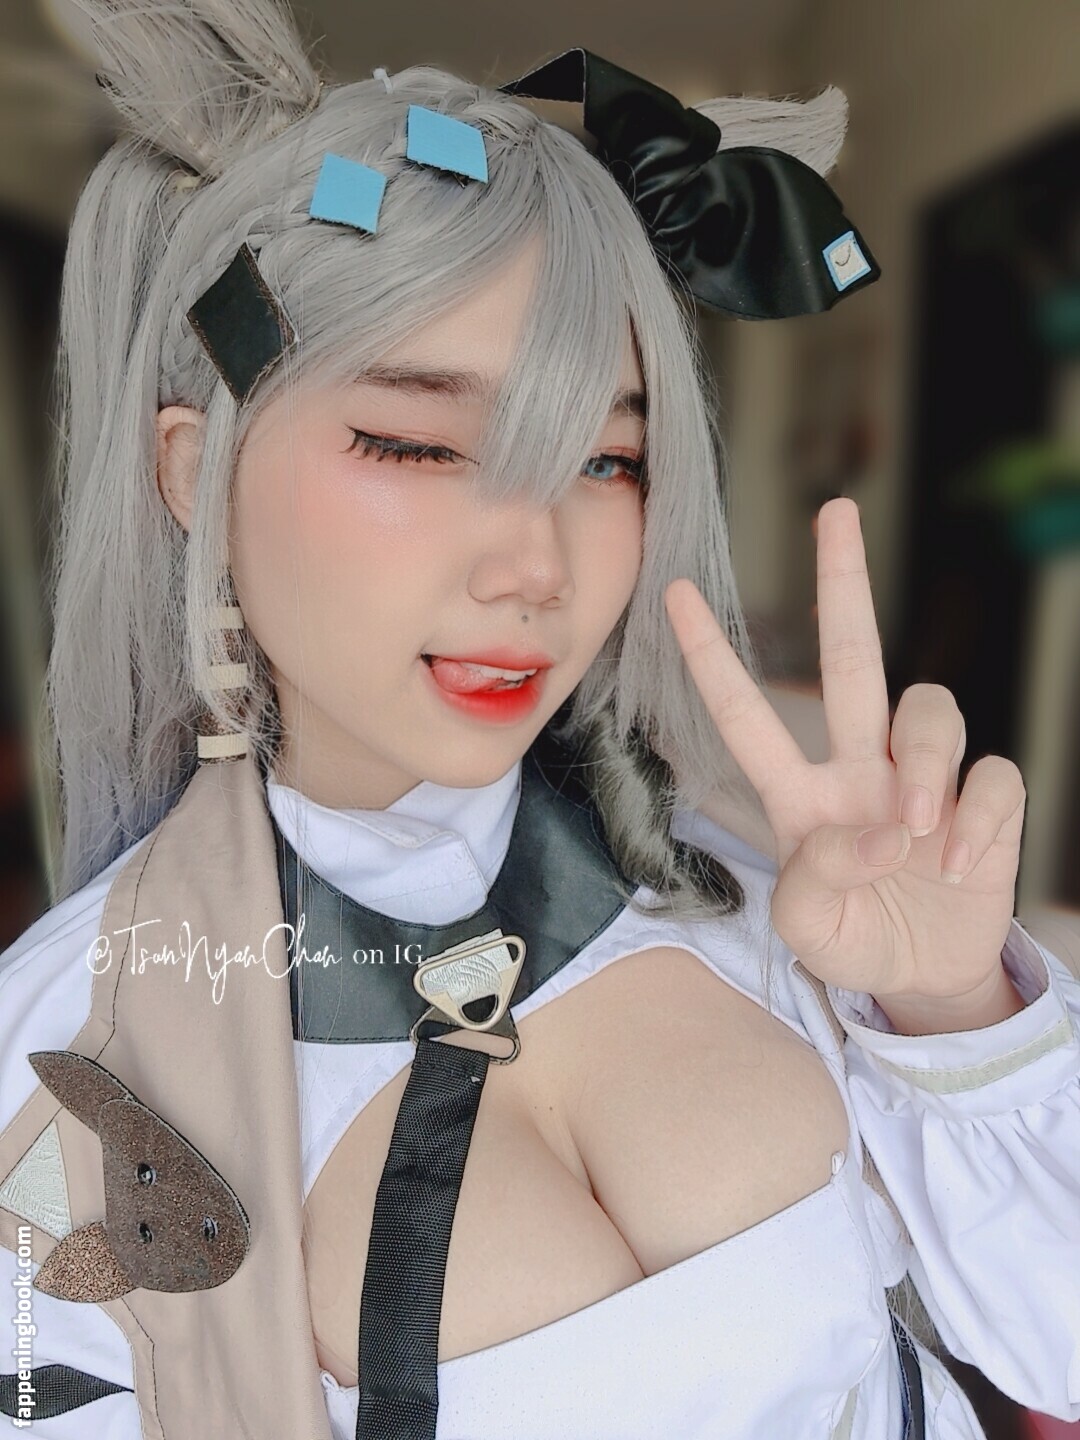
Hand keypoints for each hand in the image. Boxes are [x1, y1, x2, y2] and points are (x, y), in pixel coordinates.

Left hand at [663, 497, 1025, 1003]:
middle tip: (835, 512)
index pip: (747, 717)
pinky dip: (980, 816)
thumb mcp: (808, 931)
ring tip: (915, 833)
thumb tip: (875, 832)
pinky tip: (961, 863)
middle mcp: (859, 769)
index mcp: (800, 795)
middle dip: (843, 583)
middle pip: (854, 659)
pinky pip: (994, 775)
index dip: (711, 657)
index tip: (675, 593)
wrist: (923, 977)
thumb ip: (815, 885)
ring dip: (923, 761)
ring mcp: (923, 780)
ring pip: (930, 709)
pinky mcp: (983, 803)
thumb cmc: (852, 939)